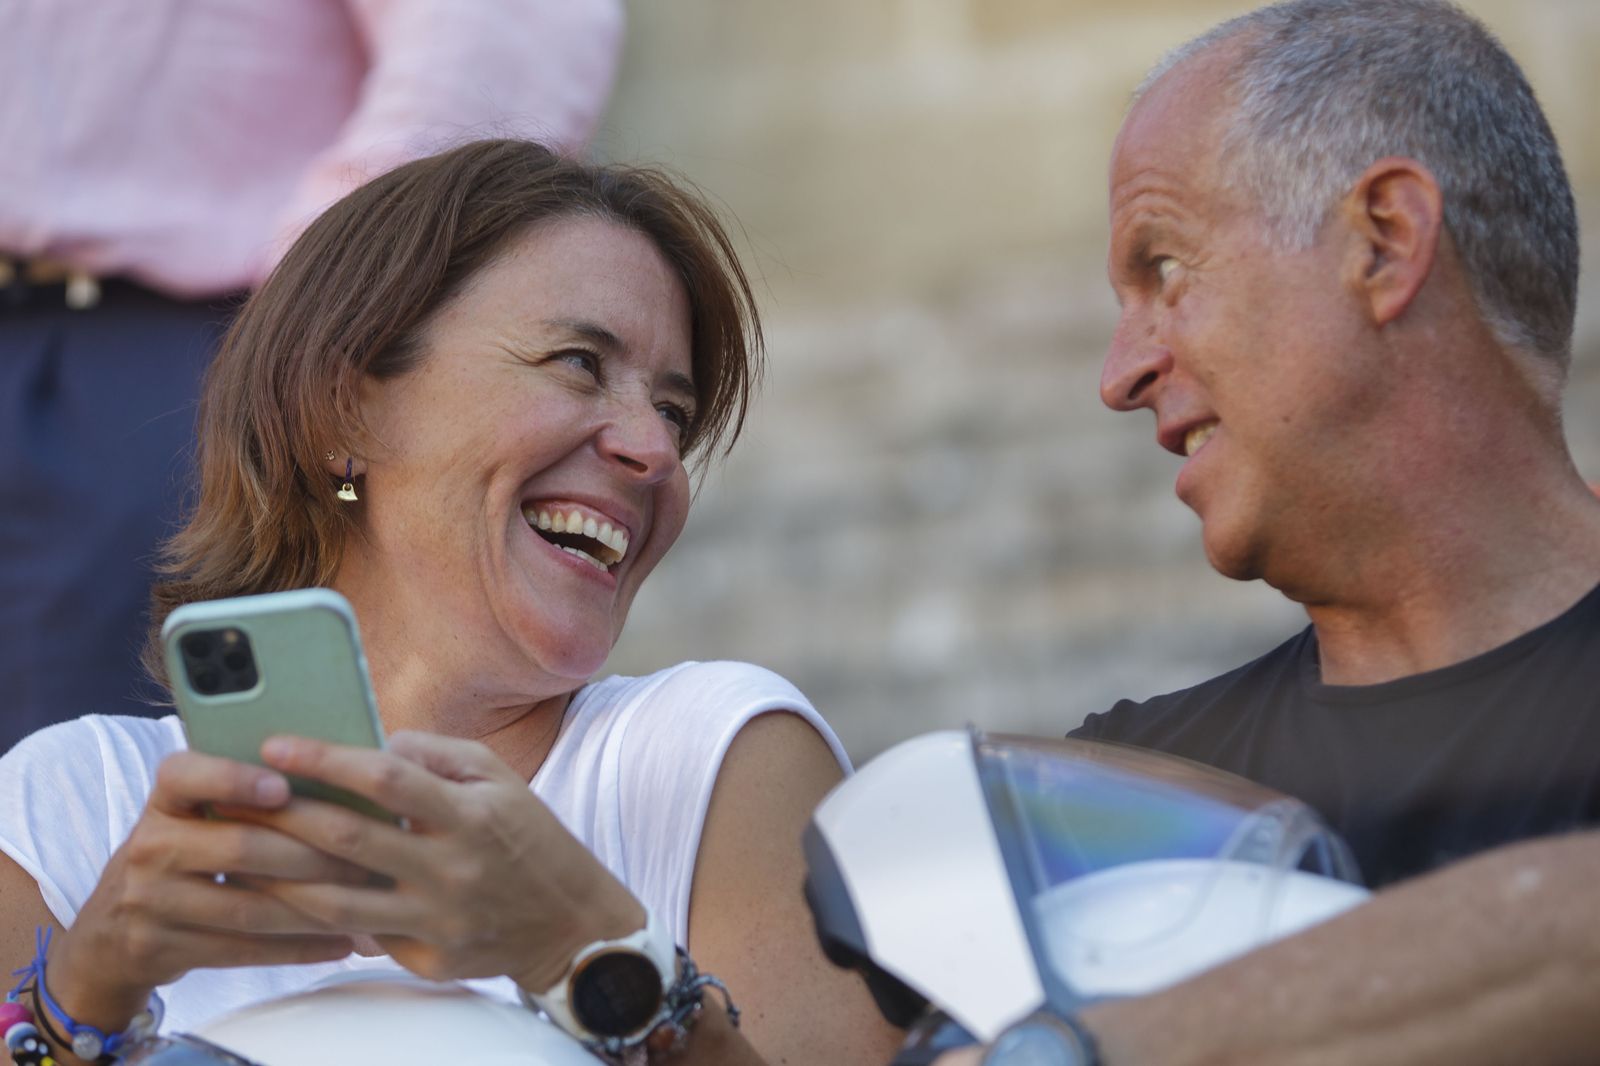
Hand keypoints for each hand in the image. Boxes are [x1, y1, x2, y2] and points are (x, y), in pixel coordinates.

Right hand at [51, 752, 362, 1030]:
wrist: (112, 932)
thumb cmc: (185, 853)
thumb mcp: (194, 815)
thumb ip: (246, 794)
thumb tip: (341, 778)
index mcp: (164, 800)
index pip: (185, 774)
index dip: (233, 778)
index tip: (283, 786)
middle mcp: (149, 845)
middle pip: (240, 847)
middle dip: (311, 854)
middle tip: (366, 856)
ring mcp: (149, 902)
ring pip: (247, 907)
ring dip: (313, 908)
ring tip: (364, 901)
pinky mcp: (159, 949)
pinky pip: (241, 951)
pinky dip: (297, 948)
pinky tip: (340, 941)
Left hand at [252, 731, 644, 989]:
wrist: (572, 925)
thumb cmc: (529, 838)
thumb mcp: (500, 779)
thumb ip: (437, 754)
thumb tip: (373, 743)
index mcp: (472, 814)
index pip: (387, 778)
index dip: (326, 760)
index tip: (275, 744)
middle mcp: (453, 869)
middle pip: (348, 841)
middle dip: (283, 816)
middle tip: (234, 798)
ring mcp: (439, 921)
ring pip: (336, 904)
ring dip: (278, 879)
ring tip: (239, 855)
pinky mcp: (431, 961)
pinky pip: (362, 938)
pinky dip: (318, 920)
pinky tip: (282, 902)